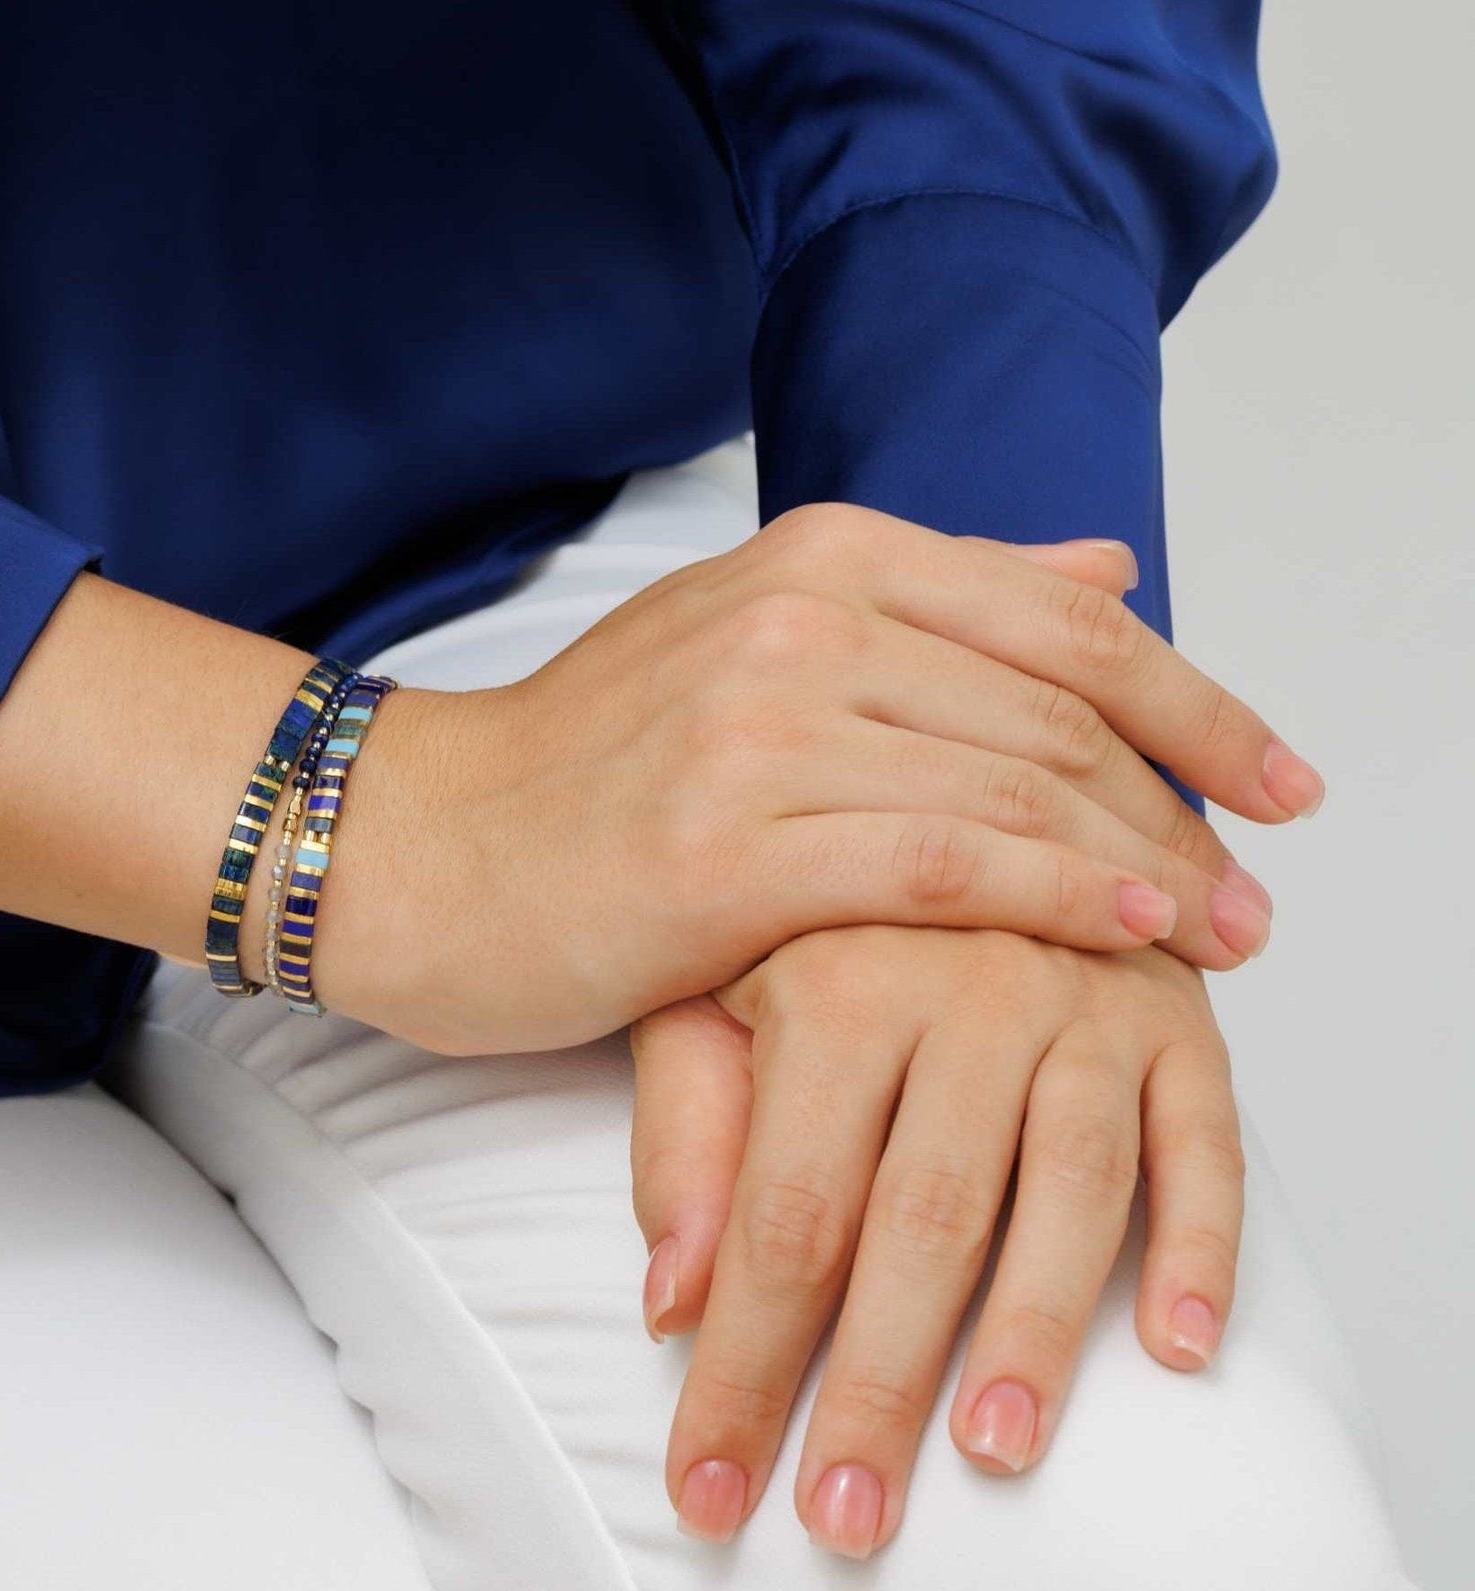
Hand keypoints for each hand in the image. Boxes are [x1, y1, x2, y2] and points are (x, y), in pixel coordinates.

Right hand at [314, 504, 1316, 1052]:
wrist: (415, 847)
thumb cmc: (585, 770)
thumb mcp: (757, 646)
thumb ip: (936, 600)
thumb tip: (1101, 559)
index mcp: (818, 557)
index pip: (1062, 614)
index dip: (1193, 698)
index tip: (1275, 776)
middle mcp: (799, 617)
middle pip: (1055, 704)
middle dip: (1186, 798)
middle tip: (1262, 880)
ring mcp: (758, 725)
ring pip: (1013, 784)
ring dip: (1145, 862)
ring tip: (1225, 931)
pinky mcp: (725, 846)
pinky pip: (939, 865)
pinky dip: (1054, 896)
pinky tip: (1132, 934)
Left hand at [629, 925, 1241, 1556]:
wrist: (954, 804)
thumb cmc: (813, 932)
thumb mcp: (708, 1002)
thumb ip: (686, 1141)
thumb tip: (670, 1307)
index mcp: (834, 982)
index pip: (786, 1212)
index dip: (746, 1364)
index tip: (710, 1494)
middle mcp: (966, 984)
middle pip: (923, 1217)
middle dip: (879, 1385)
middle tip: (845, 1523)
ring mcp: (1084, 1001)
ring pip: (1071, 1186)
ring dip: (1037, 1330)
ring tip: (995, 1456)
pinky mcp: (1179, 1022)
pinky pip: (1205, 1140)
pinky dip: (1202, 1246)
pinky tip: (1178, 1351)